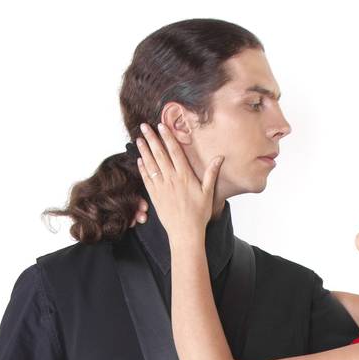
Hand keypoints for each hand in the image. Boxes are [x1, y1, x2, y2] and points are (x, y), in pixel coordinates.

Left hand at [135, 122, 222, 241]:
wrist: (185, 233)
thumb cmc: (198, 215)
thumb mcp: (208, 193)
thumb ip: (211, 173)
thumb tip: (219, 157)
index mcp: (185, 176)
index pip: (174, 152)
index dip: (168, 137)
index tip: (162, 126)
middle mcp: (171, 179)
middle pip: (160, 154)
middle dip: (152, 139)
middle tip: (144, 127)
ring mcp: (161, 187)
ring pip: (150, 165)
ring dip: (144, 151)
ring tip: (139, 139)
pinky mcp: (154, 196)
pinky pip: (146, 179)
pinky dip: (142, 168)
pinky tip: (140, 160)